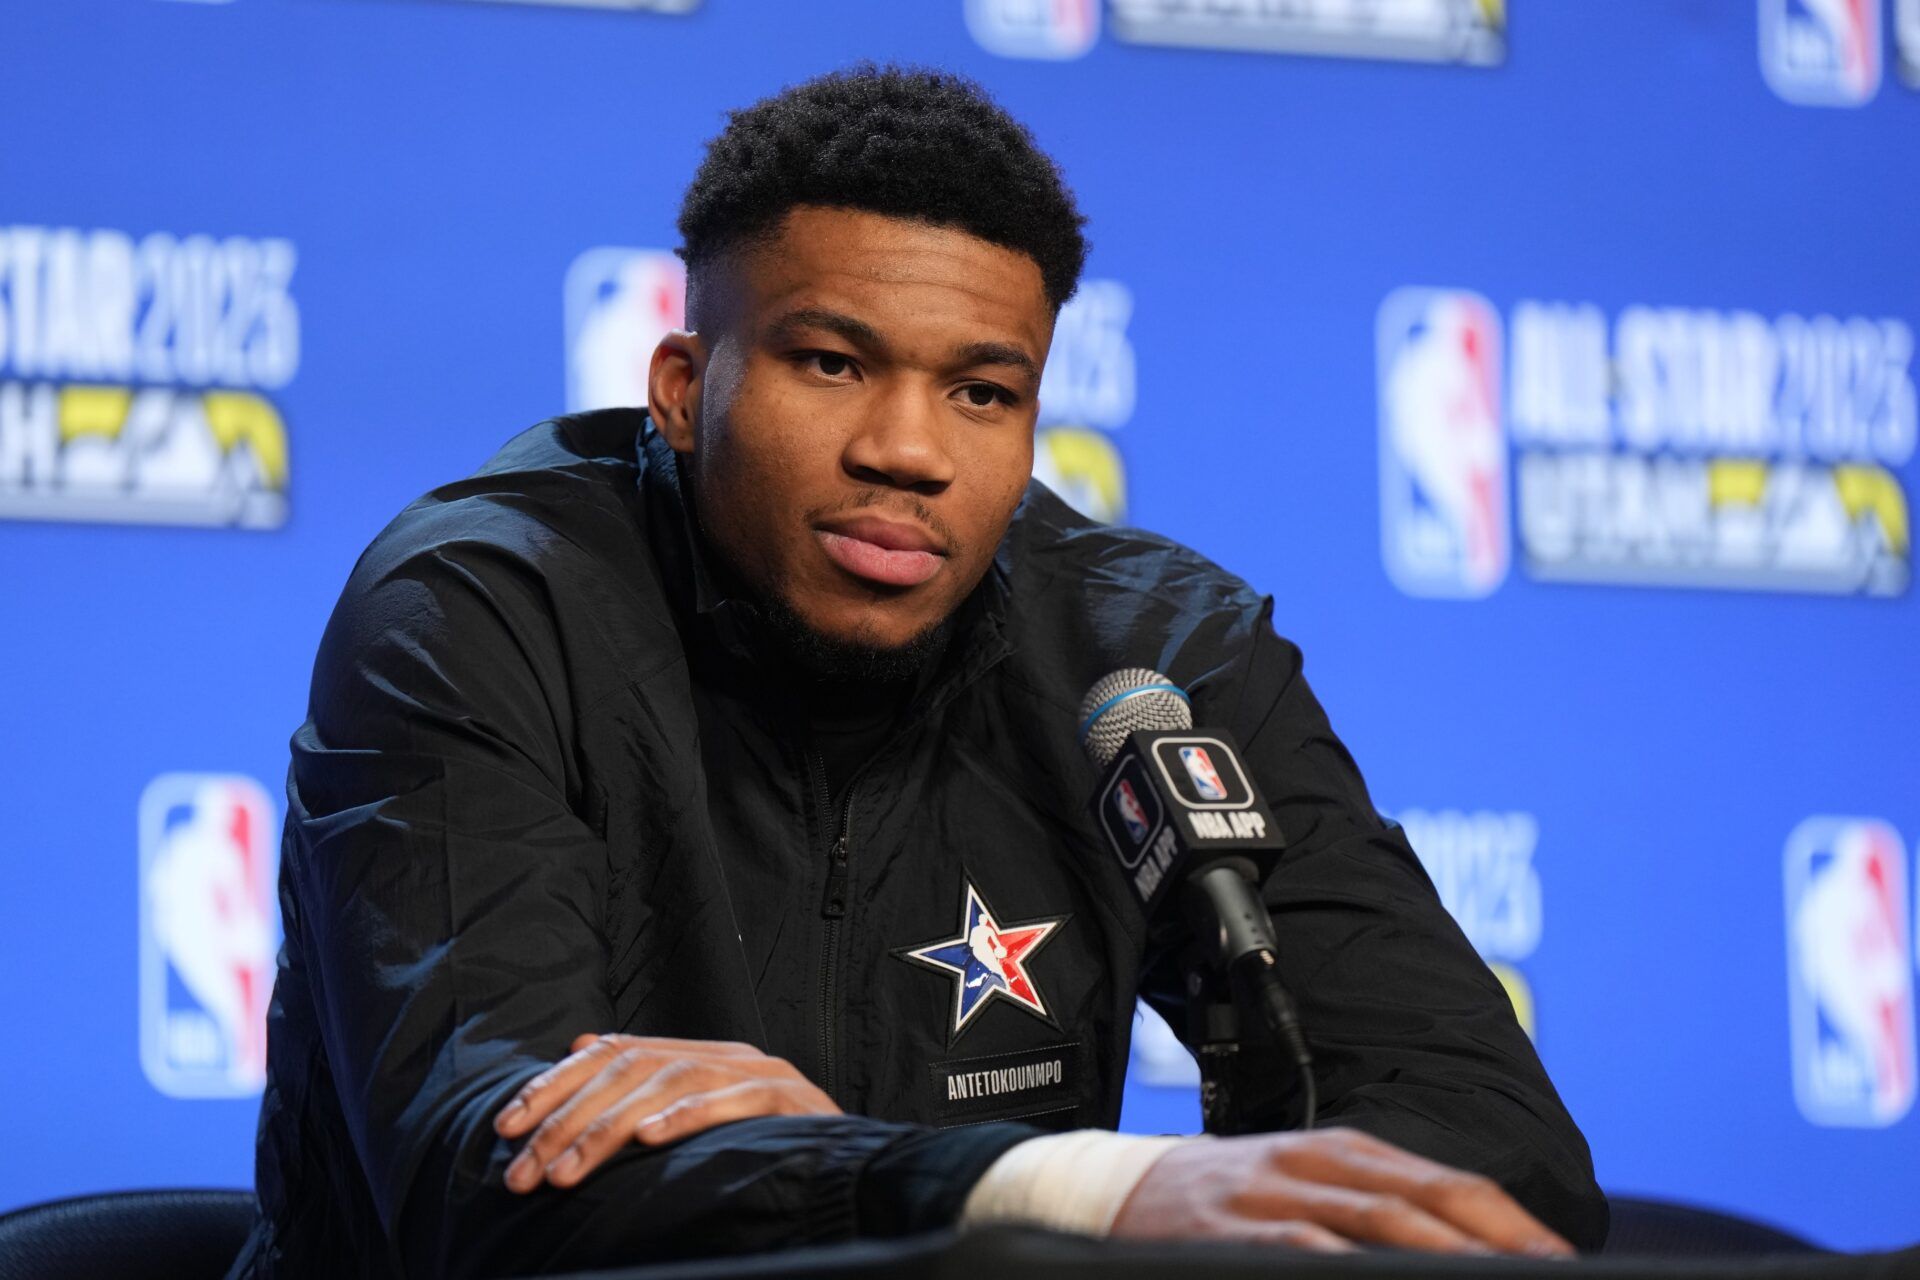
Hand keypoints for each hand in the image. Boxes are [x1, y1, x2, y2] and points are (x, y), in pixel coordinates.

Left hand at [494, 1034, 839, 1192]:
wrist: (852, 1166)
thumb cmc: (765, 1150)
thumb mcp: (697, 1116)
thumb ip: (645, 1083)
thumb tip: (582, 1043)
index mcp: (699, 1053)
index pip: (612, 1052)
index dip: (555, 1085)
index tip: (504, 1127)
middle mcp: (726, 1053)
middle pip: (632, 1068)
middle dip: (566, 1119)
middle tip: (521, 1171)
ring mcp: (762, 1072)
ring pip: (671, 1082)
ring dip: (609, 1129)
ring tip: (565, 1173)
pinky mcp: (792, 1100)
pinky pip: (737, 1101)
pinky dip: (689, 1116)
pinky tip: (650, 1139)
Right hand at [1110, 1127, 1574, 1256]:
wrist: (1115, 1191)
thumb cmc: (1224, 1200)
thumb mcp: (1302, 1187)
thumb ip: (1371, 1212)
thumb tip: (1455, 1249)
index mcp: (1344, 1150)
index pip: (1446, 1183)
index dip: (1508, 1222)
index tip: (1559, 1256)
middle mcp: (1317, 1162)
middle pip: (1426, 1202)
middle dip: (1495, 1242)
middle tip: (1550, 1272)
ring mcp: (1275, 1194)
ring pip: (1380, 1224)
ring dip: (1445, 1256)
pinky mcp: (1237, 1231)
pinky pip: (1308, 1248)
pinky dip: (1351, 1267)